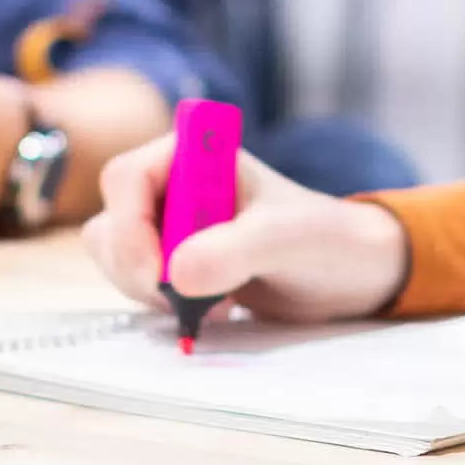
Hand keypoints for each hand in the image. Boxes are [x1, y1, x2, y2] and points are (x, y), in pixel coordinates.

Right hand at [84, 132, 411, 324]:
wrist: (351, 273)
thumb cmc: (325, 240)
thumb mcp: (285, 241)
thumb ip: (232, 250)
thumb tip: (175, 274)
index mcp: (194, 155)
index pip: (126, 177)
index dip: (130, 225)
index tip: (160, 274)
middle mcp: (174, 183)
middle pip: (113, 222)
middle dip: (137, 268)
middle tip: (182, 298)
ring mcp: (171, 223)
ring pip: (117, 257)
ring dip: (148, 291)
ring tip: (211, 303)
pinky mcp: (175, 260)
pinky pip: (137, 282)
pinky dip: (161, 303)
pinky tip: (212, 309)